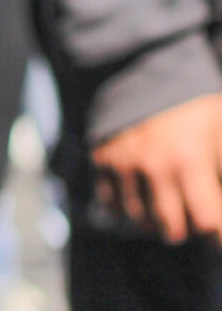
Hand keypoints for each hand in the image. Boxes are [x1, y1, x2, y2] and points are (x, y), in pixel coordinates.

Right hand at [92, 92, 221, 242]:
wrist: (147, 74)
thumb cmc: (196, 109)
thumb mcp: (221, 132)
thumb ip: (221, 168)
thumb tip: (218, 200)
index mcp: (189, 160)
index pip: (207, 221)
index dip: (218, 236)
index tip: (218, 236)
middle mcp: (152, 167)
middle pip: (173, 229)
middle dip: (190, 229)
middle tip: (197, 217)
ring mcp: (122, 164)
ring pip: (141, 221)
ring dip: (159, 223)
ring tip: (172, 211)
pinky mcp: (101, 161)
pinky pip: (111, 205)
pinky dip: (129, 210)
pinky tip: (145, 200)